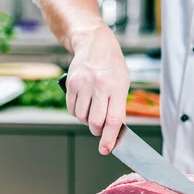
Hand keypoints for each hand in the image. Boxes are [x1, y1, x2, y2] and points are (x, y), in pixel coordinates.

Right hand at [65, 24, 129, 154]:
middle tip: (100, 128)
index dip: (109, 138)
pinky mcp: (71, 83)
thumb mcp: (123, 84)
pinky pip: (72, 109)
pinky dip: (78, 113)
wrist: (95, 44)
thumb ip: (118, 107)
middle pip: (95, 122)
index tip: (106, 150)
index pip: (113, 120)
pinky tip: (84, 104)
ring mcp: (83, 84)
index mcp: (117, 87)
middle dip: (97, 131)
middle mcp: (99, 86)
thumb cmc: (112, 66)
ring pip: (81, 117)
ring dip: (87, 121)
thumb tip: (113, 131)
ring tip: (93, 111)